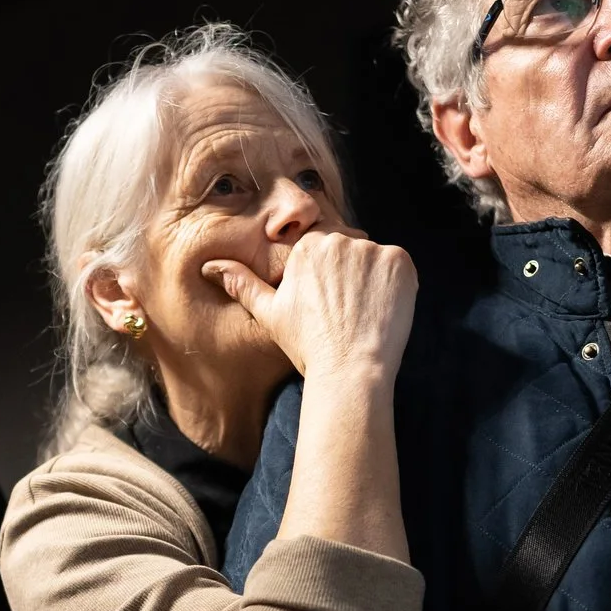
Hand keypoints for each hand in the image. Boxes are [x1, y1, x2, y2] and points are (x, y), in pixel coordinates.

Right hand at [206, 227, 415, 381]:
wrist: (349, 370)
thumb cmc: (308, 345)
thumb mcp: (269, 314)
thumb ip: (242, 283)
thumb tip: (210, 266)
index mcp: (307, 247)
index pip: (324, 250)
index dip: (329, 278)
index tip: (330, 303)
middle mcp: (339, 240)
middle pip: (350, 251)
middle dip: (350, 275)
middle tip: (348, 311)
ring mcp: (372, 250)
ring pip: (374, 260)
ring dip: (373, 280)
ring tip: (365, 314)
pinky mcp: (400, 262)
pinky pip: (399, 267)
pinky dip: (395, 285)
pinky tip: (383, 310)